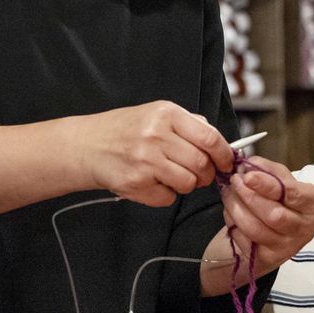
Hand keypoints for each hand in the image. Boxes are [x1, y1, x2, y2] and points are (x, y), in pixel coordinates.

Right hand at [80, 101, 233, 206]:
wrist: (87, 145)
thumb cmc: (126, 130)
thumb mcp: (157, 114)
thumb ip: (190, 124)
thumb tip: (221, 143)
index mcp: (166, 114)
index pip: (209, 137)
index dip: (224, 154)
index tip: (226, 162)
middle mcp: (156, 135)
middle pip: (201, 164)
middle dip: (206, 174)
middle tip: (200, 174)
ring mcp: (145, 160)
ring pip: (188, 183)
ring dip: (186, 184)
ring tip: (172, 176)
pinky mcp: (135, 182)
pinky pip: (168, 198)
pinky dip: (165, 194)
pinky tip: (152, 182)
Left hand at [216, 156, 313, 276]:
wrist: (277, 233)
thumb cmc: (282, 202)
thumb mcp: (282, 181)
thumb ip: (268, 170)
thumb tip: (248, 164)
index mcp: (313, 204)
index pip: (292, 194)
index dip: (267, 185)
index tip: (247, 175)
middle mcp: (305, 228)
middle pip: (274, 214)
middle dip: (249, 196)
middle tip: (234, 181)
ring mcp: (288, 246)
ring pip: (256, 228)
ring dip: (236, 208)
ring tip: (228, 193)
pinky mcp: (270, 258)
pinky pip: (245, 239)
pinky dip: (233, 223)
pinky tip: (232, 212)